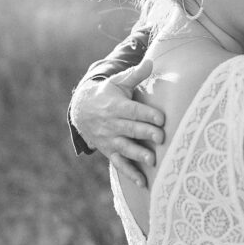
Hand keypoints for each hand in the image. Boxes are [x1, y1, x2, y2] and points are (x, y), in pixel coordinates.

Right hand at [70, 60, 164, 186]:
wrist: (81, 110)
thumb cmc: (107, 94)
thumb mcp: (118, 82)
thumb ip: (135, 74)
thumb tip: (152, 62)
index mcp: (116, 106)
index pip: (132, 111)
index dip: (147, 114)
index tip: (162, 118)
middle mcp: (112, 124)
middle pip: (130, 129)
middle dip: (145, 133)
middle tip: (161, 138)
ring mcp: (110, 139)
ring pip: (125, 148)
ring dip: (138, 154)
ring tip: (152, 160)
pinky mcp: (110, 151)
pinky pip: (120, 164)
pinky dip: (131, 174)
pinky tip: (144, 183)